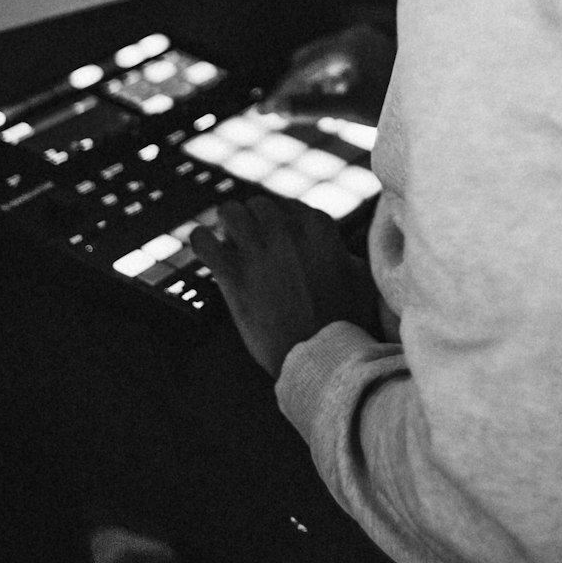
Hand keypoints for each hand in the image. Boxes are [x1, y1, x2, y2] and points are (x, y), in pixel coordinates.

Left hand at [190, 196, 379, 376]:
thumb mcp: (359, 278)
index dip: (280, 227)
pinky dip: (202, 242)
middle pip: (258, 206)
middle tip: (252, 247)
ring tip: (229, 244)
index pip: (288, 207)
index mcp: (317, 225)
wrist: (320, 356)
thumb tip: (339, 250)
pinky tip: (207, 252)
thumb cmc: (344, 320)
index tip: (277, 244)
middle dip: (253, 224)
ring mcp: (257, 249)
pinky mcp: (232, 273)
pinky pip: (202, 240)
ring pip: (229, 212)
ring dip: (228, 226)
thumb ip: (345, 254)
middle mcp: (285, 228)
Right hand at [260, 23, 395, 124]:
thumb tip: (276, 110)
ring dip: (314, 83)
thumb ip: (312, 107)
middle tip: (277, 109)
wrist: (443, 102)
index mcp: (349, 44)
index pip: (304, 69)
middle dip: (296, 85)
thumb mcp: (351, 108)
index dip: (283, 92)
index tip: (266, 111)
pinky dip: (333, 80)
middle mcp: (358, 37)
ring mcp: (370, 42)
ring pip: (329, 62)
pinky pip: (345, 64)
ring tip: (303, 104)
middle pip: (313, 61)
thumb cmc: (400, 103)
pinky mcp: (380, 53)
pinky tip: (333, 96)